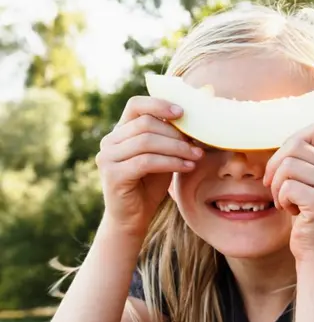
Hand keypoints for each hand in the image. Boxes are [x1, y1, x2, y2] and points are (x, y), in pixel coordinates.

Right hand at [96, 96, 202, 237]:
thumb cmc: (150, 183)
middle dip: (176, 134)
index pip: (135, 105)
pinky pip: (146, 161)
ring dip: (177, 148)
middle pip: (146, 124)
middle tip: (197, 146)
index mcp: (120, 131)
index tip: (183, 112)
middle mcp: (109, 141)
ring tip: (196, 156)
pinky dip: (171, 162)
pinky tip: (188, 167)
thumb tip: (197, 120)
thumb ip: (169, 137)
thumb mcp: (162, 155)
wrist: (133, 216)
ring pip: (147, 142)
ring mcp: (107, 157)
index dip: (159, 104)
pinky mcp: (113, 174)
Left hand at [264, 126, 313, 260]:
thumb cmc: (305, 214)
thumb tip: (284, 140)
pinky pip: (287, 187)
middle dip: (275, 166)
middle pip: (294, 146)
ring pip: (288, 166)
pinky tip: (290, 211)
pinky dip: (281, 200)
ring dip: (277, 186)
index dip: (290, 143)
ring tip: (285, 201)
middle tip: (276, 186)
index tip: (283, 166)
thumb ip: (301, 159)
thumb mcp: (306, 181)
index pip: (313, 129)